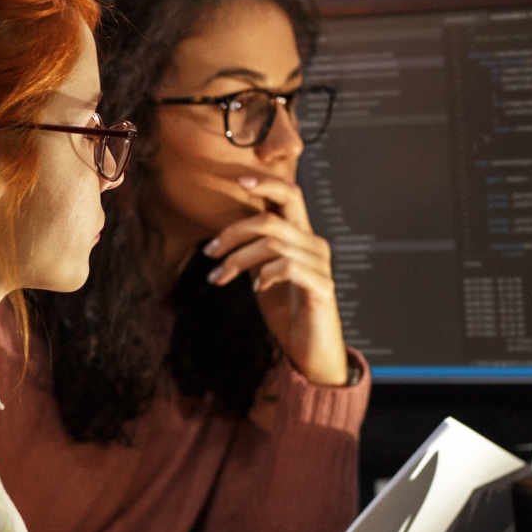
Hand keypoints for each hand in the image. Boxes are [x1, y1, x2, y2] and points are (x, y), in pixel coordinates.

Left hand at [200, 175, 348, 385]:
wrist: (310, 350)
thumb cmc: (287, 311)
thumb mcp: (264, 273)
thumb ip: (255, 251)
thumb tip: (227, 234)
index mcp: (301, 237)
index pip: (290, 195)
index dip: (266, 184)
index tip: (238, 181)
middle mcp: (314, 245)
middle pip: (272, 219)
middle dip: (233, 232)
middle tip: (209, 251)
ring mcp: (320, 265)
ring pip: (273, 243)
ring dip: (238, 259)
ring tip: (219, 277)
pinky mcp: (321, 286)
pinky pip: (288, 266)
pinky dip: (266, 273)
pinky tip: (256, 287)